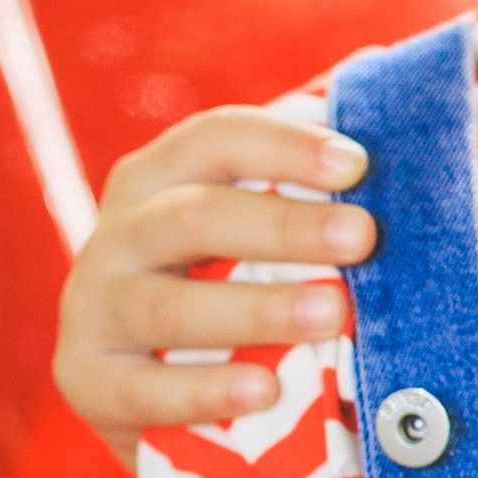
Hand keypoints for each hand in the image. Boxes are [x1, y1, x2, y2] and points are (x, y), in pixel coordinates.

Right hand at [56, 110, 373, 461]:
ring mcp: (94, 307)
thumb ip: (312, 174)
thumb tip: (390, 85)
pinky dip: (204, 391)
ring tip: (332, 314)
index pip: (217, 139)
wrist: (162, 393)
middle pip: (197, 216)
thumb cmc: (235, 285)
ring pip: (168, 305)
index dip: (285, 145)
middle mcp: (120, 232)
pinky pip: (143, 389)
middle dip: (284, 226)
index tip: (357, 163)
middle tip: (363, 238)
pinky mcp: (86, 380)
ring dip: (256, 308)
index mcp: (163, 176)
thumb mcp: (263, 228)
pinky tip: (265, 391)